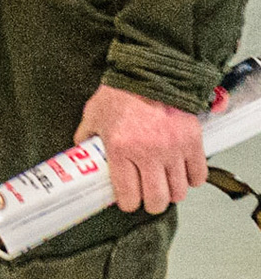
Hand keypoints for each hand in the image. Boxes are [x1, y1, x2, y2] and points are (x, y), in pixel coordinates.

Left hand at [74, 84, 205, 213]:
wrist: (149, 74)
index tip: (128, 203)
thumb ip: (86, 137)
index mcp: (121, 149)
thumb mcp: (93, 115)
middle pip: (157, 198)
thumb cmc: (119, 94)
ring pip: (178, 191)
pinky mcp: (192, 142)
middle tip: (148, 200)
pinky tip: (182, 176)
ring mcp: (173, 149)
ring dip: (171, 194)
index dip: (128, 204)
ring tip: (165, 188)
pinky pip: (198, 175)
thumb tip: (79, 154)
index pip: (128, 193)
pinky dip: (192, 180)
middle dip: (152, 205)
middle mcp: (148, 153)